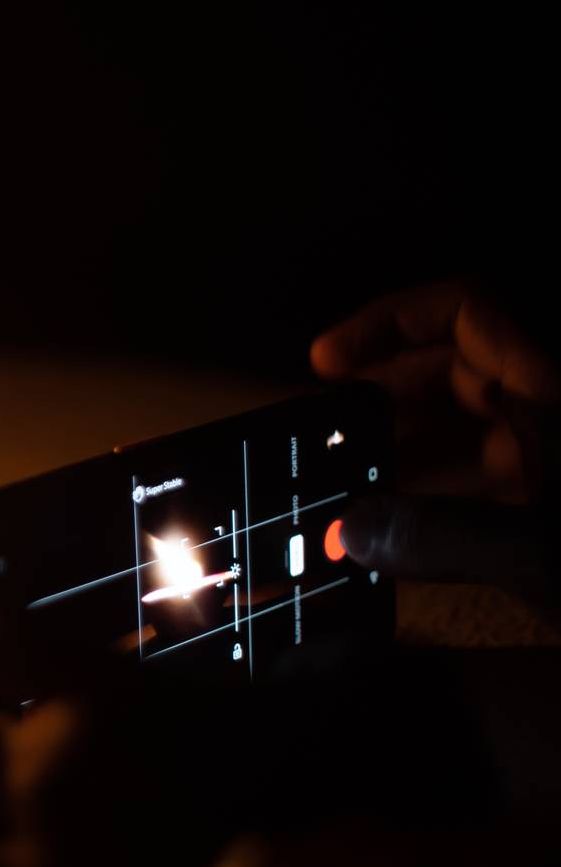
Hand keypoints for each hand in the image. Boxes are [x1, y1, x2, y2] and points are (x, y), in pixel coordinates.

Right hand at [311, 282, 560, 596]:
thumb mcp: (549, 555)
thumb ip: (446, 540)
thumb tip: (350, 531)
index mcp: (559, 391)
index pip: (463, 311)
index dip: (388, 321)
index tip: (329, 361)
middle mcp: (560, 409)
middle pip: (460, 364)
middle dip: (388, 389)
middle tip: (334, 430)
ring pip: (476, 420)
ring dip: (411, 440)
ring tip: (357, 479)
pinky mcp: (560, 505)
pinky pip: (492, 473)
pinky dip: (443, 485)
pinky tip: (408, 526)